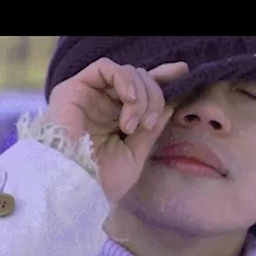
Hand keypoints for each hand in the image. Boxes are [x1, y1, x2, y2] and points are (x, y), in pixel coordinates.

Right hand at [47, 57, 188, 202]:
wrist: (75, 188)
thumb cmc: (102, 180)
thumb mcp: (135, 153)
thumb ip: (151, 128)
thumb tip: (170, 103)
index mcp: (116, 118)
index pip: (141, 89)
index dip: (162, 78)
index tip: (182, 72)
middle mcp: (103, 103)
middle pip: (139, 78)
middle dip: (154, 96)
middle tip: (147, 123)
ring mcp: (89, 94)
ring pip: (126, 71)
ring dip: (140, 95)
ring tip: (133, 123)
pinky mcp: (74, 88)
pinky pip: (105, 67)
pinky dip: (125, 80)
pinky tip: (129, 100)